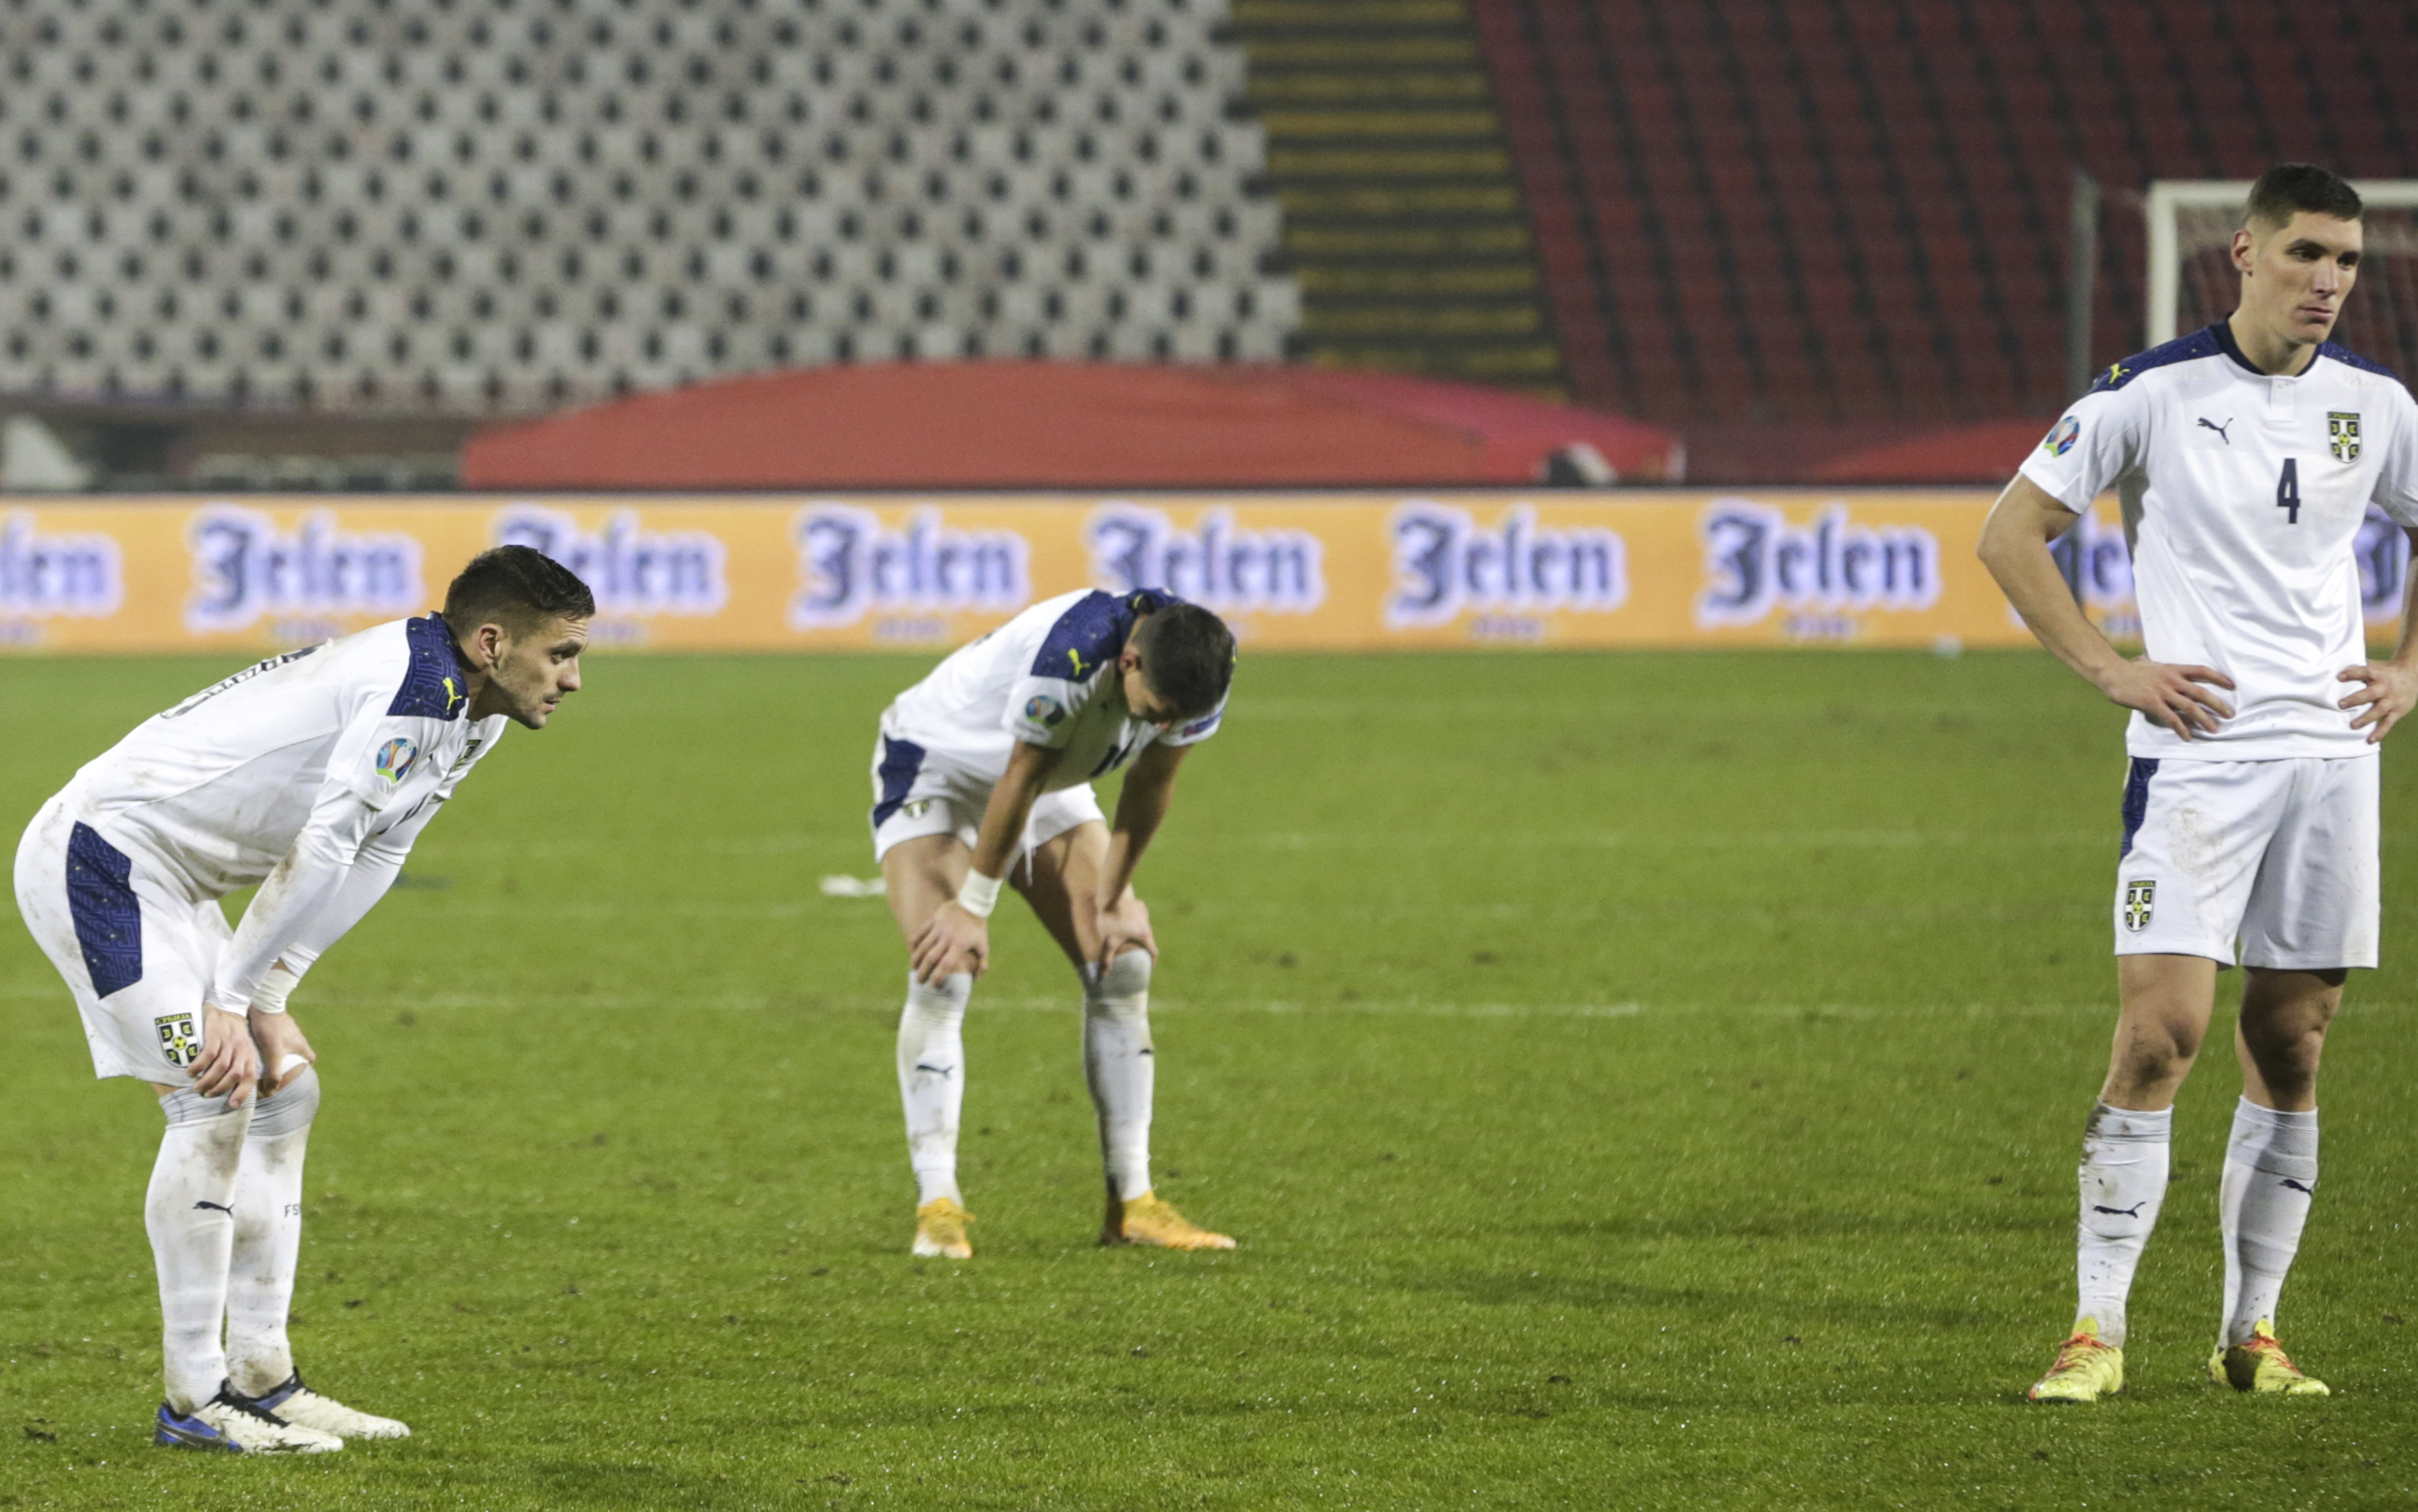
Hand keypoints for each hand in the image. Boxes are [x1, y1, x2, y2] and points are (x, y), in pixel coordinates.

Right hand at [192, 1004, 261, 1105]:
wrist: (226, 1004)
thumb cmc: (231, 1033)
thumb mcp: (241, 1048)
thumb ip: (238, 1064)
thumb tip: (230, 1088)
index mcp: (249, 1055)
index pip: (250, 1077)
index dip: (242, 1092)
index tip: (232, 1105)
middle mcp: (242, 1049)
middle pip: (235, 1074)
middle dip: (220, 1088)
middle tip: (206, 1094)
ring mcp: (229, 1041)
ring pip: (221, 1066)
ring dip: (208, 1080)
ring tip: (196, 1087)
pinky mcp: (216, 1033)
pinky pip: (208, 1054)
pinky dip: (199, 1066)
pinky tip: (190, 1072)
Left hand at [249, 1008, 316, 1094]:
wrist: (263, 1004)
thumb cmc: (271, 1030)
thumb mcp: (274, 1054)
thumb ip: (274, 1073)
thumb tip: (272, 1092)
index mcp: (302, 1045)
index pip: (310, 1060)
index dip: (304, 1068)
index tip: (293, 1075)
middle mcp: (298, 1038)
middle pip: (298, 1054)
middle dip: (289, 1063)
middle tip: (276, 1071)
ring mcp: (288, 1030)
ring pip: (286, 1046)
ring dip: (278, 1053)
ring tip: (264, 1060)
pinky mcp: (277, 1025)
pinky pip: (277, 1038)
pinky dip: (270, 1044)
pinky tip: (259, 1047)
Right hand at [910, 901, 989, 983]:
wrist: (972, 903)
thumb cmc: (978, 927)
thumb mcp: (983, 946)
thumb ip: (981, 964)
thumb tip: (976, 980)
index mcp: (959, 945)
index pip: (946, 965)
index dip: (938, 976)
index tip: (933, 985)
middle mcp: (947, 937)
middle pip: (930, 958)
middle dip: (923, 972)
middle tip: (918, 981)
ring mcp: (939, 928)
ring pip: (922, 946)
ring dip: (916, 959)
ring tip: (913, 969)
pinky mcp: (934, 919)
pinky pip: (921, 932)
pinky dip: (914, 942)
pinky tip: (911, 951)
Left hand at [1094, 892, 1156, 971]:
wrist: (1112, 898)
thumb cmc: (1111, 922)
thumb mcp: (1109, 943)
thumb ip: (1107, 960)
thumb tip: (1102, 976)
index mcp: (1144, 936)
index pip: (1154, 952)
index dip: (1152, 961)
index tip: (1149, 966)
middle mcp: (1148, 925)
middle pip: (1149, 939)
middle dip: (1143, 946)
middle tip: (1137, 952)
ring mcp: (1145, 913)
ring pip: (1144, 926)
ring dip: (1139, 932)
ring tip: (1130, 936)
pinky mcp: (1140, 905)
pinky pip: (1140, 915)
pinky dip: (1135, 920)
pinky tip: (1126, 920)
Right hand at [2095, 657, 2234, 739]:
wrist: (2112, 674)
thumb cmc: (2128, 670)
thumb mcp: (2145, 663)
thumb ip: (2152, 664)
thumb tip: (2145, 659)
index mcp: (2173, 669)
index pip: (2202, 671)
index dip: (2219, 678)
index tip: (2232, 685)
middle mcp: (2172, 680)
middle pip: (2201, 692)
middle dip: (2218, 704)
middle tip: (2230, 714)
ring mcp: (2163, 692)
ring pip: (2190, 707)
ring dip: (2204, 719)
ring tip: (2214, 729)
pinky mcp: (2153, 704)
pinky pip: (2172, 719)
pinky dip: (2182, 729)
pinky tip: (2188, 737)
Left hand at [2339, 659, 2417, 743]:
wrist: (2413, 674)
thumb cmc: (2386, 671)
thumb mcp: (2376, 666)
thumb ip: (2359, 668)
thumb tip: (2333, 667)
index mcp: (2378, 674)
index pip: (2365, 671)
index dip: (2352, 674)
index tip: (2339, 677)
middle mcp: (2386, 687)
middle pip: (2371, 693)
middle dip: (2355, 699)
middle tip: (2340, 704)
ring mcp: (2392, 700)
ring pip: (2379, 710)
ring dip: (2366, 718)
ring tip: (2353, 726)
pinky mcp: (2398, 711)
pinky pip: (2388, 723)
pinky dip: (2380, 732)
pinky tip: (2370, 740)